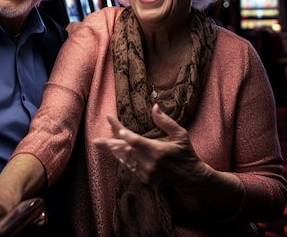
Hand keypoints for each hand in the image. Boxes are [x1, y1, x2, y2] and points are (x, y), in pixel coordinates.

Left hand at [93, 103, 209, 189]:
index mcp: (158, 151)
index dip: (120, 131)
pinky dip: (122, 158)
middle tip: (96, 140)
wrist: (191, 178)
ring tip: (101, 143)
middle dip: (109, 144)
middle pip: (124, 151)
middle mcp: (150, 163)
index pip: (134, 140)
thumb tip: (154, 107)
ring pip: (124, 159)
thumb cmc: (186, 153)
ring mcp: (146, 173)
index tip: (111, 120)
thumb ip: (166, 121)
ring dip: (113, 150)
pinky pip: (129, 166)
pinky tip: (116, 151)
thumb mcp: (181, 135)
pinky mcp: (145, 178)